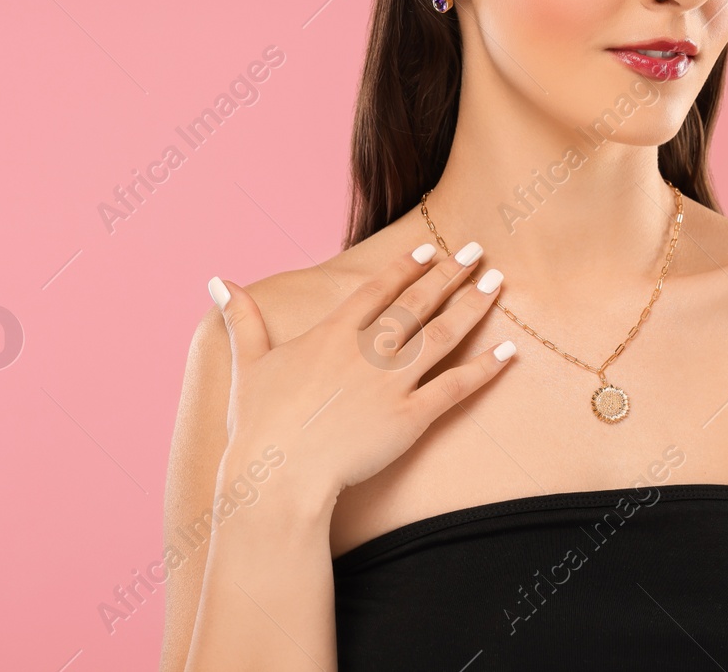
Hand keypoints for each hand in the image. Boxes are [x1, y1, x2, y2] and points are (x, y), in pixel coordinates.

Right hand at [208, 241, 514, 518]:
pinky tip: (509, 353)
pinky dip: (484, 370)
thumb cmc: (259, 425)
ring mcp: (390, 384)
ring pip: (441, 336)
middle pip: (416, 304)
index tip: (429, 249)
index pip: (377, 290)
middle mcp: (366, 351)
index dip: (405, 268)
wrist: (278, 478)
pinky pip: (454, 388)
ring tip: (497, 284)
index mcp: (331, 334)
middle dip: (449, 275)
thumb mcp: (249, 364)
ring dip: (472, 308)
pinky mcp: (409, 419)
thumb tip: (218, 281)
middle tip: (478, 250)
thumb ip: (243, 319)